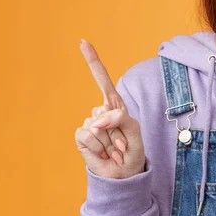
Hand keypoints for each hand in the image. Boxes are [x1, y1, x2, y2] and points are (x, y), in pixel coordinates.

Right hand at [74, 40, 145, 178]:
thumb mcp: (134, 132)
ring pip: (97, 125)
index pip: (103, 79)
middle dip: (117, 129)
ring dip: (109, 141)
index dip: (93, 60)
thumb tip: (96, 120)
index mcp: (116, 105)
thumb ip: (119, 119)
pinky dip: (98, 147)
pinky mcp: (81, 137)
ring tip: (114, 149)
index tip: (83, 41)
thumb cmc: (132, 151)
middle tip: (122, 143)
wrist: (124, 174)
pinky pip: (87, 135)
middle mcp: (101, 111)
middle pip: (105, 110)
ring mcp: (90, 123)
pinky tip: (103, 153)